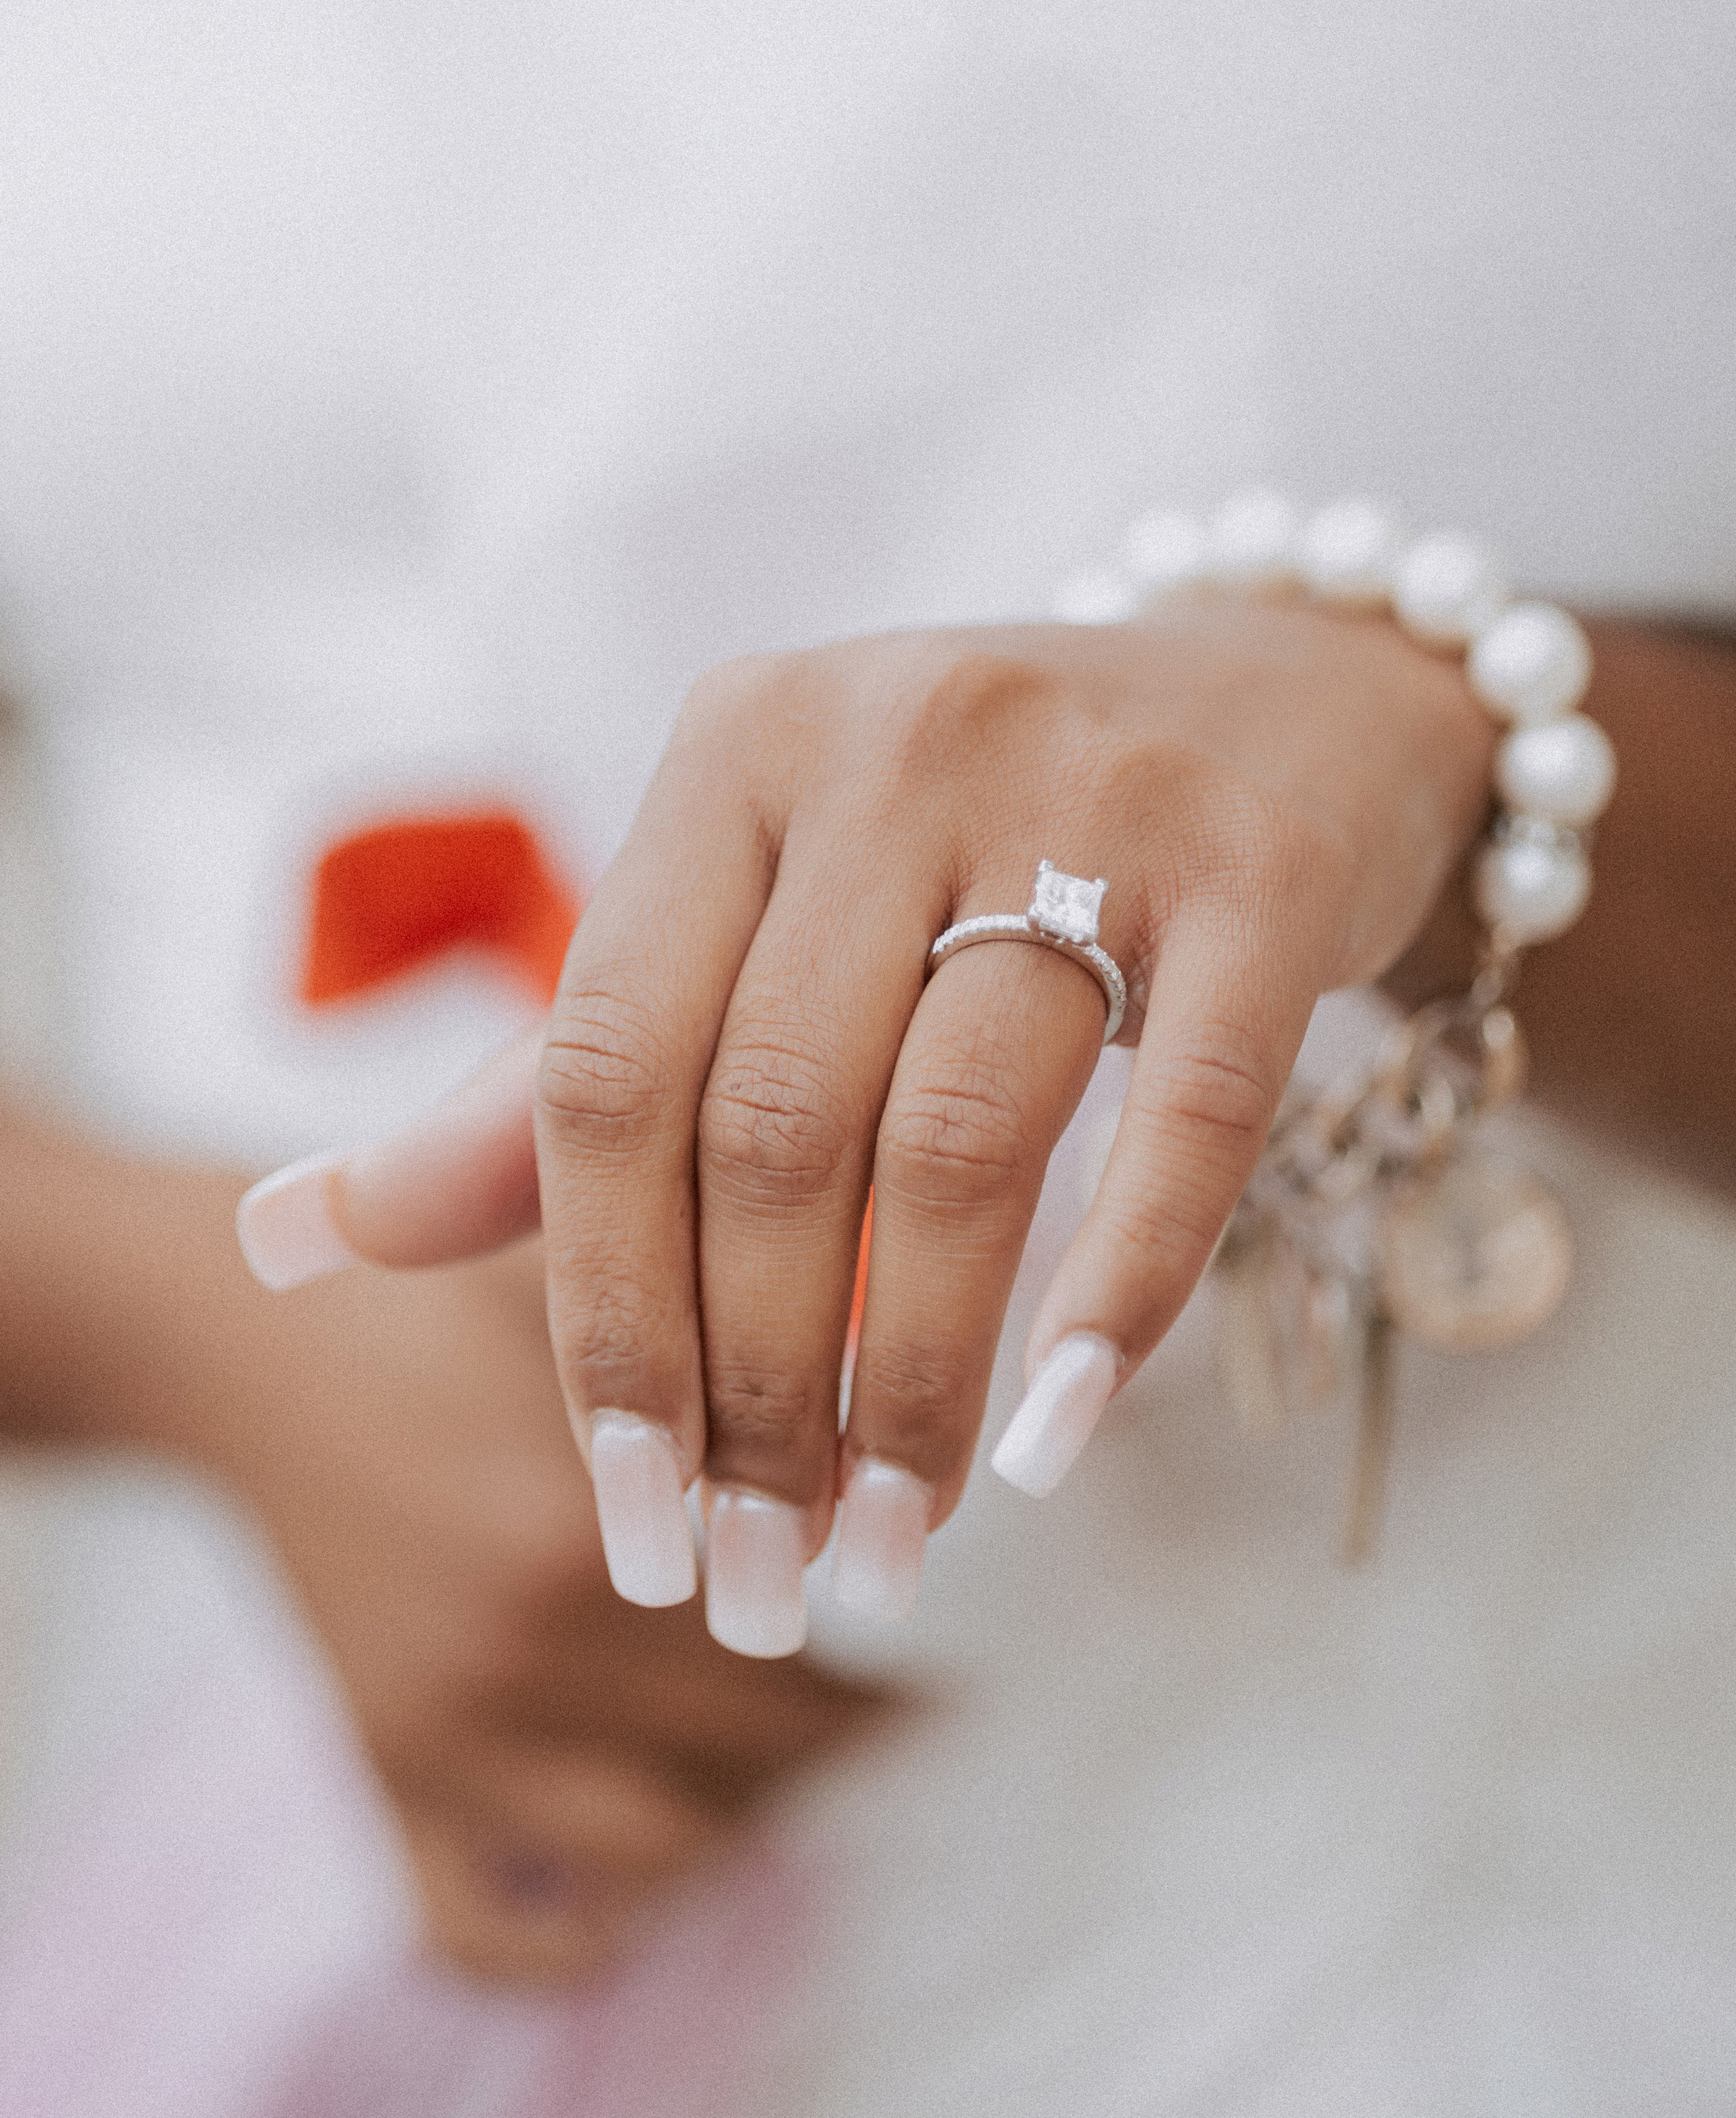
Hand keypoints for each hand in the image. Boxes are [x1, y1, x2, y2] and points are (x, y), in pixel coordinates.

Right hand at [207, 1239, 891, 1984]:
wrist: (250, 1350)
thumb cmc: (441, 1302)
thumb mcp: (581, 1280)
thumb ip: (718, 1319)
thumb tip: (885, 1329)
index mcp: (587, 1517)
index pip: (795, 1610)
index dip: (876, 1603)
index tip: (918, 1584)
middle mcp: (526, 1644)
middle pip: (757, 1734)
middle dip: (847, 1711)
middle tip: (908, 1684)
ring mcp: (452, 1732)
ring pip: (663, 1845)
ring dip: (748, 1808)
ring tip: (798, 1756)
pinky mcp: (388, 1779)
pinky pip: (491, 1928)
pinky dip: (579, 1935)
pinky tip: (643, 1883)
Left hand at [257, 595, 1492, 1649]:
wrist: (1280, 701)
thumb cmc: (971, 842)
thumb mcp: (746, 912)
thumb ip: (540, 1087)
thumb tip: (287, 1236)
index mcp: (729, 753)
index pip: (605, 1069)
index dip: (601, 1313)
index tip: (630, 1510)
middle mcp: (889, 742)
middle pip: (770, 1124)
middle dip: (750, 1388)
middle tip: (762, 1571)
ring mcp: (1087, 787)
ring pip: (956, 1138)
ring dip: (909, 1383)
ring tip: (896, 1546)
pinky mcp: (1257, 863)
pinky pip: (1180, 1119)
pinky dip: (1115, 1299)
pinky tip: (1052, 1443)